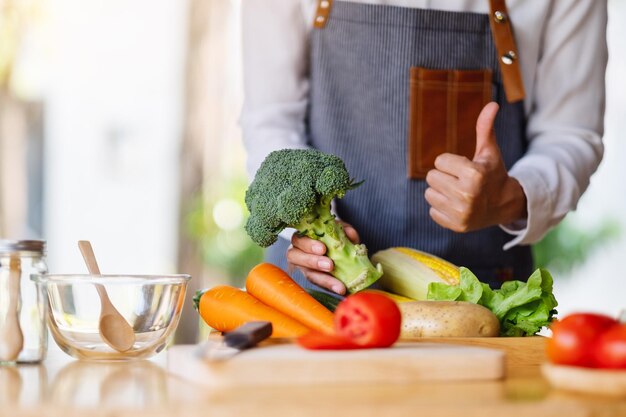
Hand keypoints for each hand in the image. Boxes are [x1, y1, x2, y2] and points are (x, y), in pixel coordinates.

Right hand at [286, 221, 359, 294]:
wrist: (336, 245)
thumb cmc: (332, 233)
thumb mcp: (338, 228)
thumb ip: (343, 229)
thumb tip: (350, 235)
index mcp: (301, 237)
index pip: (298, 240)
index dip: (308, 245)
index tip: (323, 249)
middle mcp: (298, 253)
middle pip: (296, 258)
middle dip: (313, 262)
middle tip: (330, 265)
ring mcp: (304, 268)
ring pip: (309, 275)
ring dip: (324, 280)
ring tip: (339, 286)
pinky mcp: (314, 279)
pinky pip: (320, 285)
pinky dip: (331, 287)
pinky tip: (342, 290)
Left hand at [424, 102, 526, 232]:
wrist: (504, 205)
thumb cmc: (492, 173)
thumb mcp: (489, 151)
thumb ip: (485, 128)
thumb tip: (492, 104)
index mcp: (474, 174)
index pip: (439, 161)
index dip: (450, 163)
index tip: (464, 168)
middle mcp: (467, 195)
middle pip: (431, 177)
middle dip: (444, 176)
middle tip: (461, 181)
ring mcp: (461, 213)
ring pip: (429, 193)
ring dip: (441, 191)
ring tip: (458, 193)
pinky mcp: (455, 225)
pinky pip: (432, 211)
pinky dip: (441, 207)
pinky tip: (457, 206)